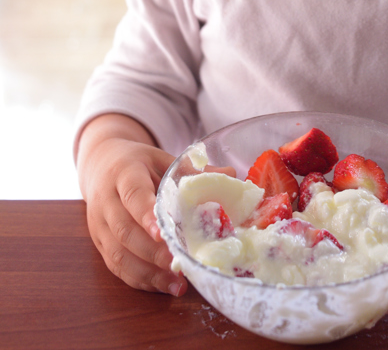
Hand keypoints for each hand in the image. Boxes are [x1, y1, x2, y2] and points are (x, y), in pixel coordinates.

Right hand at [77, 114, 183, 294]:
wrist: (101, 164)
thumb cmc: (138, 163)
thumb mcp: (162, 159)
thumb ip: (191, 171)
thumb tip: (231, 176)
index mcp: (124, 173)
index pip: (132, 194)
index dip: (146, 214)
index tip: (162, 233)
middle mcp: (106, 200)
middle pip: (124, 230)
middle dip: (151, 252)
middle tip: (178, 263)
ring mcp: (98, 225)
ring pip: (118, 254)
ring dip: (148, 272)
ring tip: (177, 283)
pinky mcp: (99, 245)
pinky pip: (117, 267)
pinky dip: (141, 280)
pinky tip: (164, 286)